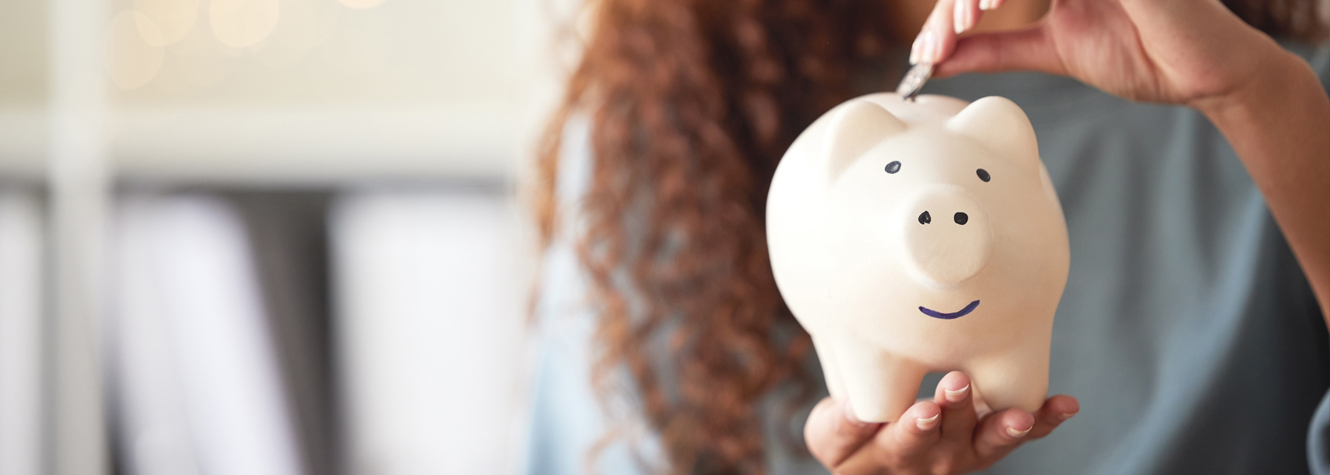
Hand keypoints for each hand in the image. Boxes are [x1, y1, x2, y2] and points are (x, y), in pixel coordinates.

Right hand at [805, 371, 1078, 474]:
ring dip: (1006, 427)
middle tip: (958, 383)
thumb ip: (842, 425)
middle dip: (957, 411)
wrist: (875, 457)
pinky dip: (1045, 421)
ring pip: (989, 442)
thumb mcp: (831, 434)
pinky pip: (1022, 434)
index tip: (924, 410)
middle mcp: (934, 460)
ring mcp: (967, 453)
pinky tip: (1066, 405)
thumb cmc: (850, 436)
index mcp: (893, 454)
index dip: (915, 428)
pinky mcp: (989, 440)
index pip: (904, 443)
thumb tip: (857, 408)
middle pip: (949, 440)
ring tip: (1024, 413)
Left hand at [911, 0, 1300, 106]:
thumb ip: (996, 48)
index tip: (928, 53)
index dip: (950, 10)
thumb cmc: (1144, 54)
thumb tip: (937, 58)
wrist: (1204, 75)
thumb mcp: (1051, 49)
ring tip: (961, 27)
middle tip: (932, 49)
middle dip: (952, 5)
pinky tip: (990, 10)